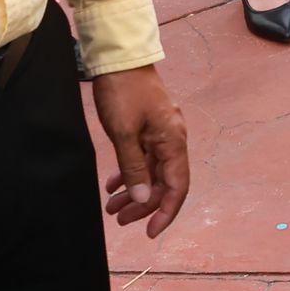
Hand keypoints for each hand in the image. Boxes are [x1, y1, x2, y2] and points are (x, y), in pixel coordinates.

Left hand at [93, 65, 190, 236]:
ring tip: (111, 206)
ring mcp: (160, 132)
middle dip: (143, 205)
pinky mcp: (147, 127)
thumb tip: (143, 199)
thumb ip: (134, 167)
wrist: (119, 58)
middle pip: (163, 182)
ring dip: (134, 191)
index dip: (166, 212)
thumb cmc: (123, 91)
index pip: (177, 186)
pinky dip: (129, 173)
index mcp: (173, 141)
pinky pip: (143, 158)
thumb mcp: (124, 133)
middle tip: (118, 220)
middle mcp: (172, 139)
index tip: (149, 232)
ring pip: (151, 172)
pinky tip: (112, 183)